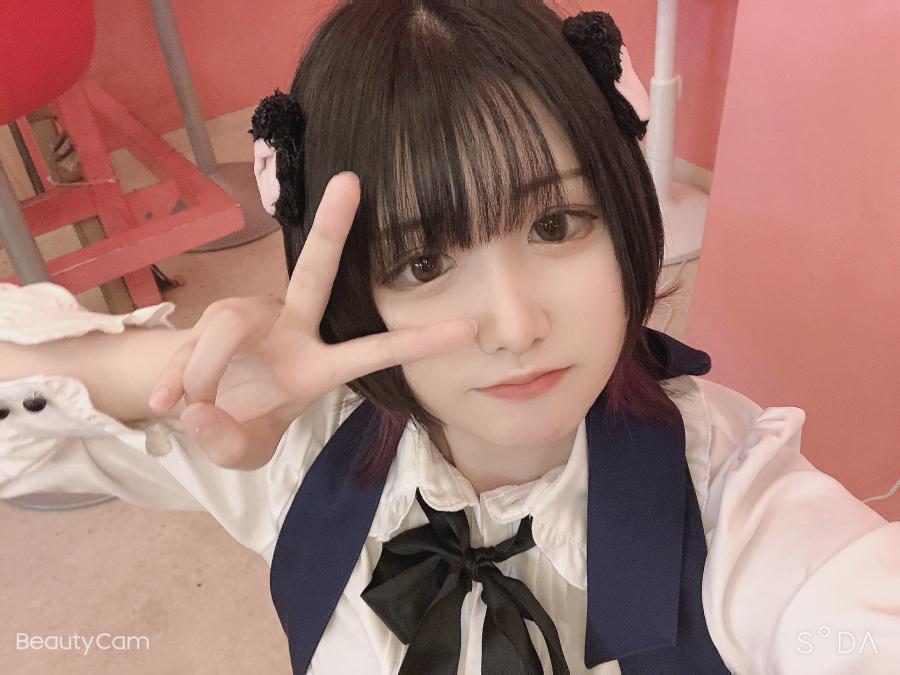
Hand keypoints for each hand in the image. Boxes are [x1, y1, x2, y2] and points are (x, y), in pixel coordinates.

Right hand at [147, 172, 476, 469]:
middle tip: (351, 182)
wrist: (197, 405)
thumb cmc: (241, 424)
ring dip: (203, 370)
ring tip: (189, 406)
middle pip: (314, 271)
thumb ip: (228, 443)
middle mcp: (292, 327)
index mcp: (318, 367)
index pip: (372, 351)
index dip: (417, 341)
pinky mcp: (214, 315)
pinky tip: (166, 401)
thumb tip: (199, 408)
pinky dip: (175, 377)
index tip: (467, 328)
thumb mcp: (241, 452)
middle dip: (332, 228)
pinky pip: (192, 341)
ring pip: (226, 325)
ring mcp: (252, 316)